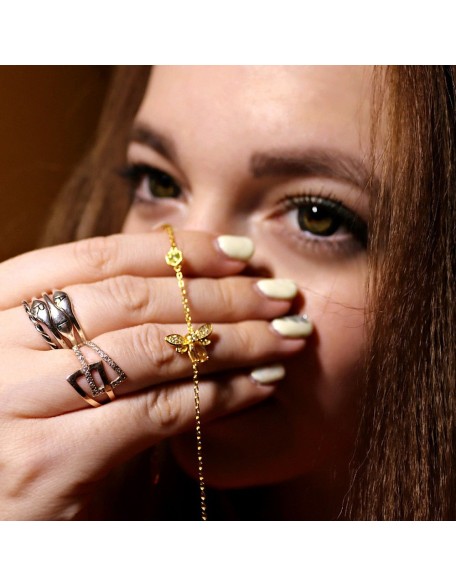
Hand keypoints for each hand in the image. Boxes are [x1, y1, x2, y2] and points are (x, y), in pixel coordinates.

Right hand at [0, 230, 305, 518]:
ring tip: (283, 335)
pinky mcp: (48, 459)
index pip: (96, 258)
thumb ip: (100, 321)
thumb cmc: (32, 429)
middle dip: (218, 294)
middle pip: (131, 299)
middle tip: (277, 294)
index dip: (176, 251)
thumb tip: (191, 277)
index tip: (238, 251)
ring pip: (150, 350)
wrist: (3, 520)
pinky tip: (260, 385)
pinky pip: (157, 411)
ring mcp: (15, 402)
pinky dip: (219, 394)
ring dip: (232, 340)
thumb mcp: (51, 361)